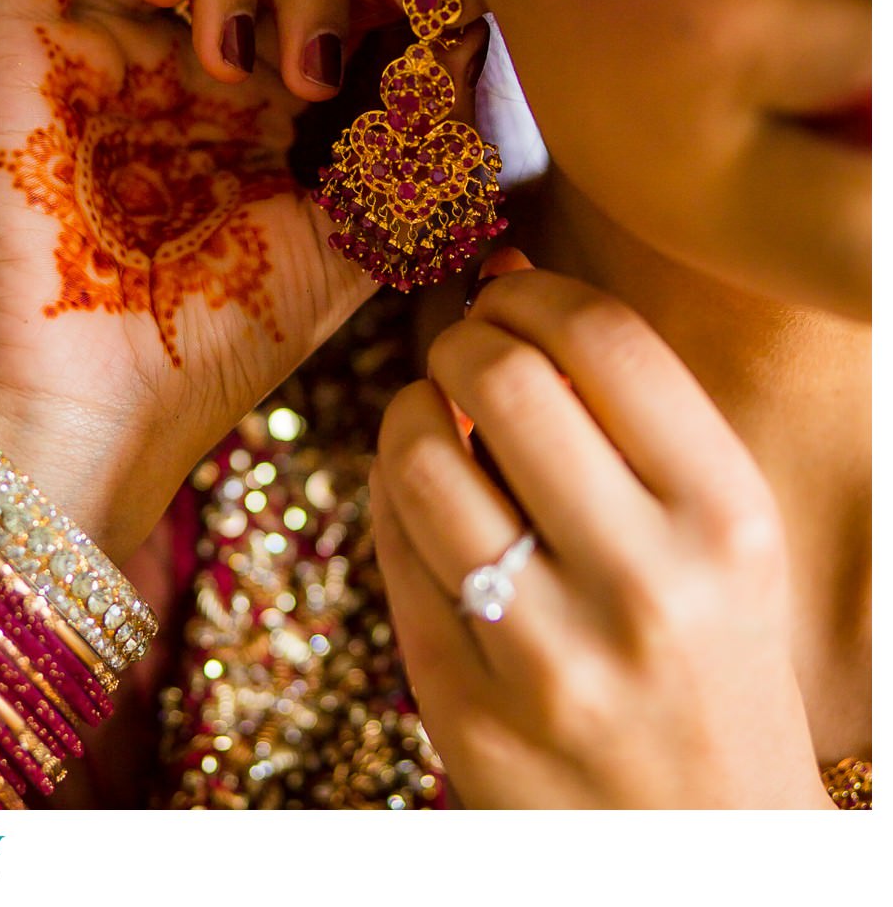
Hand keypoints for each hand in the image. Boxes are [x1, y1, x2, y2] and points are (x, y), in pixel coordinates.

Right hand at [0, 0, 444, 563]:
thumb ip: (416, 153)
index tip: (424, 8)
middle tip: (316, 74)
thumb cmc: (216, 342)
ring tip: (233, 64)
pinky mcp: (30, 35)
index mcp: (262, 93)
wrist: (95, 406)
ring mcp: (108, 38)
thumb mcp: (353, 243)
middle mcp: (182, 51)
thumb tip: (468, 44)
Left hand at [371, 249, 833, 807]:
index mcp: (725, 517)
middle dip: (464, 337)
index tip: (511, 293)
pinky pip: (389, 543)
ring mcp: (545, 654)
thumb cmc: (711, 651)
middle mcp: (642, 583)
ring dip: (412, 410)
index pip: (604, 336)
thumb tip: (505, 268)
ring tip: (438, 421)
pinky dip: (392, 492)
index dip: (533, 289)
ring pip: (420, 455)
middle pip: (503, 375)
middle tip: (467, 350)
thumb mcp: (718, 528)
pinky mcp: (463, 705)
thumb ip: (627, 406)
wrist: (707, 845)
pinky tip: (426, 499)